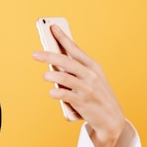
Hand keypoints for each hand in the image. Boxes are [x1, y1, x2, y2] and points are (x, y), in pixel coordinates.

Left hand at [33, 24, 124, 144]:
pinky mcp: (83, 102)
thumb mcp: (92, 80)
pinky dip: (55, 93)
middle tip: (34, 54)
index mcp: (93, 66)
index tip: (52, 27)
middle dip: (48, 56)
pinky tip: (52, 92)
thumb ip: (76, 71)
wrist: (112, 118)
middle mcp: (91, 75)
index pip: (75, 49)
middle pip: (66, 62)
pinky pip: (64, 95)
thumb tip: (54, 64)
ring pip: (63, 78)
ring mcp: (87, 88)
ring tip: (45, 76)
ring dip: (51, 76)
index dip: (63, 38)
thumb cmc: (97, 96)